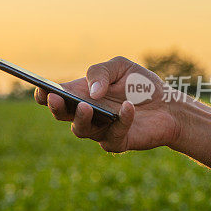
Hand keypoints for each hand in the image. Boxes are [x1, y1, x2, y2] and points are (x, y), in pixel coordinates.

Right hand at [34, 56, 181, 152]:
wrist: (169, 106)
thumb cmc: (140, 86)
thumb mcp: (121, 67)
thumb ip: (102, 72)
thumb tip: (91, 92)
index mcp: (79, 94)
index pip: (53, 96)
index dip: (42, 94)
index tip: (41, 88)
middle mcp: (85, 114)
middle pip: (61, 114)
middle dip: (56, 107)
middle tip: (55, 98)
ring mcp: (99, 130)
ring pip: (80, 130)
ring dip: (82, 119)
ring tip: (88, 107)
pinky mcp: (117, 142)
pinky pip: (113, 136)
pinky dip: (121, 121)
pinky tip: (128, 108)